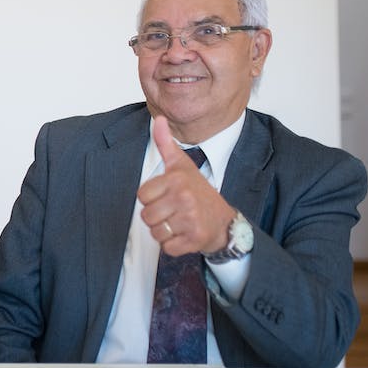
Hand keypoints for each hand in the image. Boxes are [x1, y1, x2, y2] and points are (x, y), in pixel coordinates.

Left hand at [137, 116, 235, 256]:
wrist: (224, 222)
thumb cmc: (199, 192)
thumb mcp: (182, 165)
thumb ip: (166, 144)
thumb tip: (159, 120)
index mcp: (176, 179)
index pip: (142, 195)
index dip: (152, 198)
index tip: (167, 196)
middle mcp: (184, 197)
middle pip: (146, 215)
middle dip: (157, 217)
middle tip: (174, 211)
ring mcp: (191, 219)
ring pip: (155, 232)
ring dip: (164, 231)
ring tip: (179, 223)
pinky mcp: (195, 239)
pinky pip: (167, 247)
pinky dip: (173, 245)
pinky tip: (185, 235)